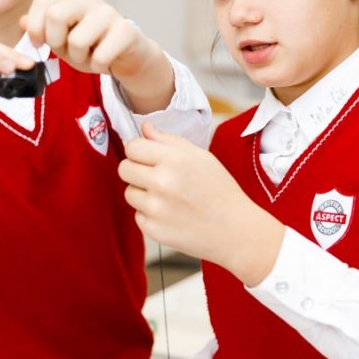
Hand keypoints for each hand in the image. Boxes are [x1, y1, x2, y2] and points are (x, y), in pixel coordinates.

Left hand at [21, 0, 173, 112]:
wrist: (127, 56)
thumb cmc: (92, 46)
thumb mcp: (61, 40)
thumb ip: (41, 30)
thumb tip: (22, 21)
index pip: (42, 3)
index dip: (34, 28)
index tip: (40, 43)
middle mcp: (89, 0)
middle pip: (56, 16)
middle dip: (56, 42)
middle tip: (67, 50)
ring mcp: (109, 13)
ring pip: (77, 40)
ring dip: (79, 59)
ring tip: (89, 56)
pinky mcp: (126, 30)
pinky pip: (100, 56)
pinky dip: (98, 66)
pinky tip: (104, 61)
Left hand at [119, 122, 284, 285]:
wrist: (235, 230)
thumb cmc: (220, 191)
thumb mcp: (201, 157)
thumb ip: (169, 140)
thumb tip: (144, 128)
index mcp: (174, 160)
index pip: (132, 147)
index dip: (139, 150)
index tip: (147, 156)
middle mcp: (162, 183)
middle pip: (124, 169)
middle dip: (135, 170)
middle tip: (154, 176)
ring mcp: (156, 208)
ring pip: (129, 193)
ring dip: (142, 193)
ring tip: (168, 197)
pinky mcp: (153, 230)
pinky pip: (138, 215)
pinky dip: (150, 215)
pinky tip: (171, 214)